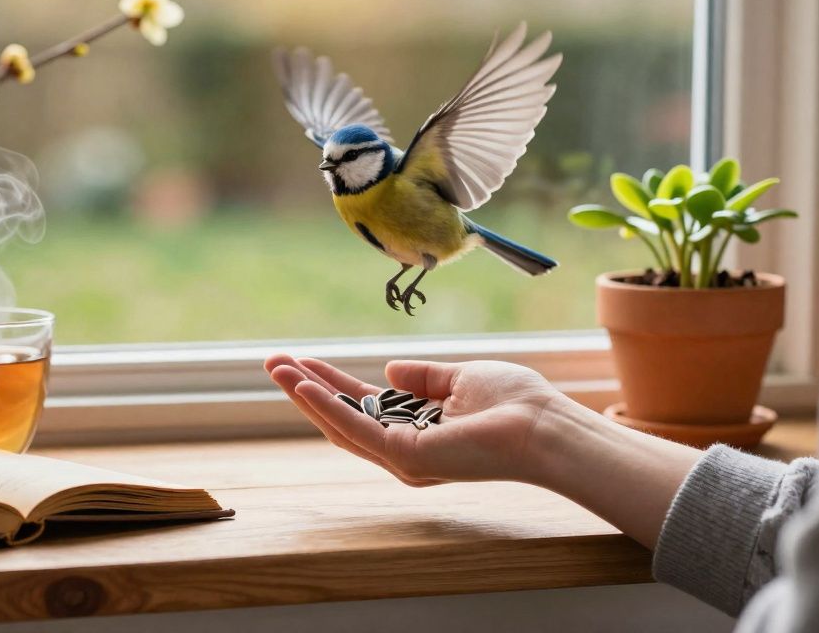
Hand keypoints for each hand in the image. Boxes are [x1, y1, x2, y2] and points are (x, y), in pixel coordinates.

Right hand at [265, 353, 704, 549]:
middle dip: (307, 389)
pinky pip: (356, 429)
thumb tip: (390, 370)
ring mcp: (404, 458)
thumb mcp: (461, 377)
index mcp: (419, 429)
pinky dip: (326, 408)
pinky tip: (303, 386)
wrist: (546, 427)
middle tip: (273, 363)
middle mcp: (406, 450)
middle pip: (343, 417)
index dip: (331, 382)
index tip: (301, 361)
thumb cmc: (517, 404)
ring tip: (277, 368)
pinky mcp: (406, 458)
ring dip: (306, 395)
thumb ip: (424, 378)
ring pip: (341, 425)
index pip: (364, 406)